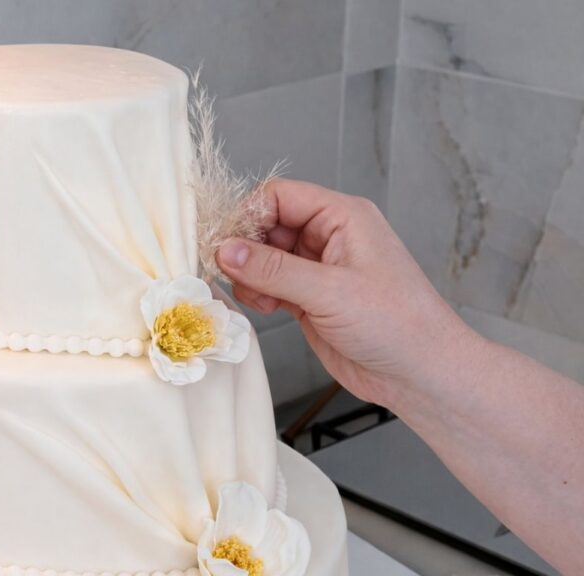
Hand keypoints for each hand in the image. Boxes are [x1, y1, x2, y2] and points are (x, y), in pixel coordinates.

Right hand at [216, 178, 476, 407]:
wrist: (419, 374)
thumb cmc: (397, 324)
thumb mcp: (330, 292)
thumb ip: (273, 270)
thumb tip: (226, 251)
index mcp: (342, 218)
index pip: (280, 196)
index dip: (250, 215)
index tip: (227, 245)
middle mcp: (329, 237)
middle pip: (267, 225)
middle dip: (245, 249)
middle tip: (232, 274)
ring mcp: (317, 270)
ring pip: (263, 257)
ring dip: (250, 275)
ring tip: (257, 298)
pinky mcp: (309, 299)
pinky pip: (269, 284)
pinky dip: (257, 294)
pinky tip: (263, 308)